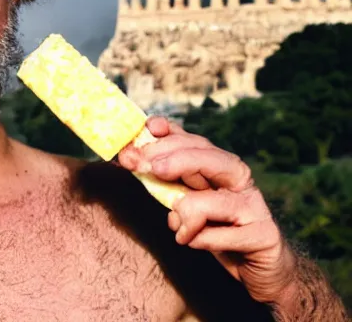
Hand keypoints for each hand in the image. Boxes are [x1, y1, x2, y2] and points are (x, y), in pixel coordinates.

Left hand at [118, 117, 297, 303]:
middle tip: (145, 168)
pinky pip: (215, 236)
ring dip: (184, 215)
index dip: (170, 134)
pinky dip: (198, 241)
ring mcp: (254, 206)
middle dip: (172, 159)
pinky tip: (196, 242)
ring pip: (207, 200)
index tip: (149, 127)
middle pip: (207, 157)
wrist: (258, 266)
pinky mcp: (262, 235)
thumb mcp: (187, 198)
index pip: (195, 142)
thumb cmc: (216, 228)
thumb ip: (167, 179)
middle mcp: (240, 179)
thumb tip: (131, 157)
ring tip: (180, 228)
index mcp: (222, 166)